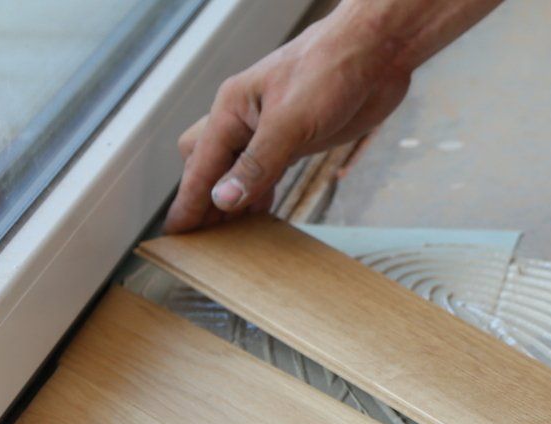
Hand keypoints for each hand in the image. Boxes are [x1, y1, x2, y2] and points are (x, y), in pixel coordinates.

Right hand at [164, 16, 410, 232]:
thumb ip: (258, 163)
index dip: (188, 202)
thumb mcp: (291, 121)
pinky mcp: (295, 139)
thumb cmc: (330, 70)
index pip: (200, 165)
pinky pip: (266, 173)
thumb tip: (223, 199)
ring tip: (224, 241)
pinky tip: (258, 216)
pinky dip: (258, 195)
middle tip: (200, 245)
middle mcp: (245, 120)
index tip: (175, 235)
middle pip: (208, 168)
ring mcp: (270, 130)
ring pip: (237, 173)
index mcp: (232, 110)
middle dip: (202, 203)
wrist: (375, 52)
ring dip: (231, 203)